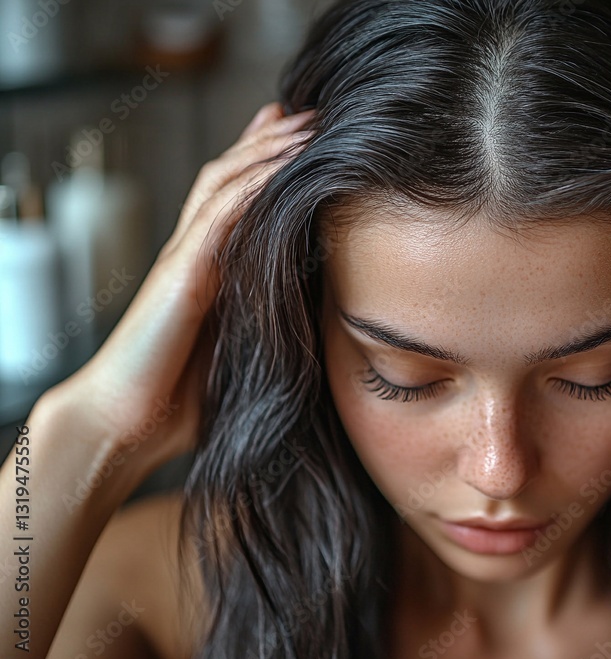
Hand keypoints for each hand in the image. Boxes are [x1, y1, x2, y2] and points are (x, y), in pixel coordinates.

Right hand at [42, 102, 314, 478]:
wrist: (127, 425)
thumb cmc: (182, 398)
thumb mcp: (240, 350)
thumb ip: (266, 325)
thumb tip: (312, 325)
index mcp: (210, 268)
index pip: (241, 199)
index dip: (270, 164)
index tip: (312, 140)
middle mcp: (195, 253)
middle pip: (233, 177)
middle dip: (272, 142)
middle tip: (316, 112)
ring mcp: (185, 260)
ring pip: (224, 186)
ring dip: (266, 152)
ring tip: (306, 125)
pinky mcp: (181, 276)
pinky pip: (218, 219)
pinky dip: (250, 188)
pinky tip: (280, 167)